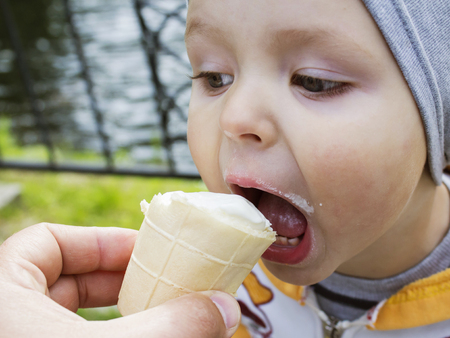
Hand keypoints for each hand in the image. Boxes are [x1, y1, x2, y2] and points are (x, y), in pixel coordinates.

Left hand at [0, 223, 239, 337]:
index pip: (47, 242)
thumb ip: (172, 326)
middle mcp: (3, 321)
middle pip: (61, 279)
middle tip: (159, 283)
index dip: (99, 241)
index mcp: (0, 295)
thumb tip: (224, 307)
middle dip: (116, 280)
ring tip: (156, 315)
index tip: (143, 252)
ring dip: (116, 314)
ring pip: (66, 318)